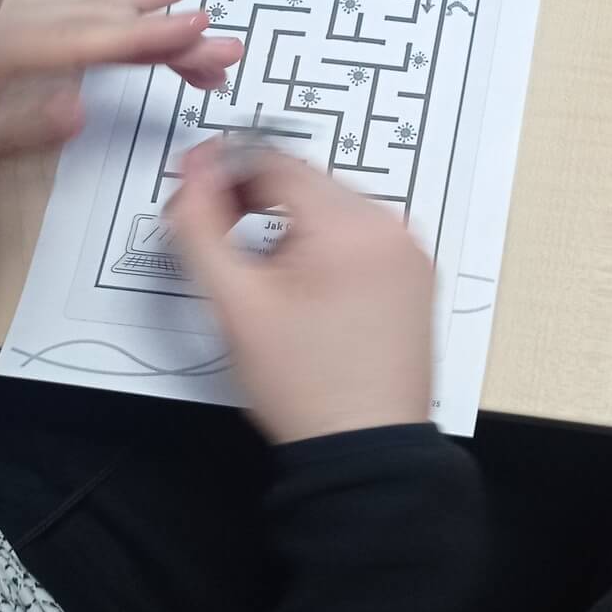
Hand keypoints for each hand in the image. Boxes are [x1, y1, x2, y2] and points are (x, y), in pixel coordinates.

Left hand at [0, 0, 240, 196]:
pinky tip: (134, 1)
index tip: (201, 30)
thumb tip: (80, 109)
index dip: (149, 37)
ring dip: (147, 16)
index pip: (89, 42)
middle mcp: (2, 21)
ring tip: (196, 1)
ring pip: (89, 11)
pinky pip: (70, 9)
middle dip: (167, 33)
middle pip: (101, 21)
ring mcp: (1, 19)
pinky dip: (112, 3)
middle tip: (226, 48)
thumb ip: (12, 130)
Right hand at [167, 142, 434, 443]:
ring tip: (269, 284)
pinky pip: (362, 238)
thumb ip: (201, 225)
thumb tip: (195, 169)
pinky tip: (307, 294)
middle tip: (222, 244)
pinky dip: (327, 250)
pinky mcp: (416, 277)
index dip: (224, 174)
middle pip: (306, 184)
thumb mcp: (235, 302)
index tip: (196, 196)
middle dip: (258, 204)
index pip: (275, 162)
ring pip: (332, 210)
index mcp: (353, 225)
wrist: (363, 450)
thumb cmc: (306, 388)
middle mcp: (393, 228)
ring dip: (293, 228)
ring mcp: (411, 254)